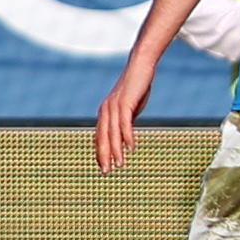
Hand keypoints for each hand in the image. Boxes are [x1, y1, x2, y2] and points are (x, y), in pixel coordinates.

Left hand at [94, 57, 157, 171]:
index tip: (103, 168)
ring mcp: (114, 106)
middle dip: (103, 156)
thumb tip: (123, 136)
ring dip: (116, 150)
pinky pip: (124, 123)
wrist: (140, 67)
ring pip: (112, 133)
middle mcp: (106, 110)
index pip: (100, 137)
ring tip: (120, 165)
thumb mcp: (129, 108)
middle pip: (102, 138)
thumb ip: (124, 121)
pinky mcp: (124, 102)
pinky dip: (127, 136)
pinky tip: (131, 147)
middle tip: (106, 173)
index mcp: (105, 113)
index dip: (100, 153)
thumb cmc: (136, 87)